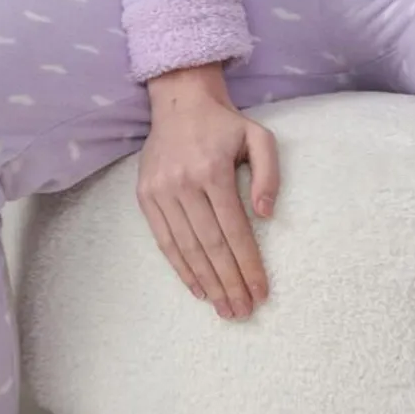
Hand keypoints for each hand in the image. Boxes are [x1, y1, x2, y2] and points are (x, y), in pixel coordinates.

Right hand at [139, 80, 279, 318]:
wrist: (180, 102)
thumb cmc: (225, 124)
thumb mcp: (259, 137)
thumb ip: (268, 174)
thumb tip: (266, 214)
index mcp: (213, 170)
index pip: (235, 230)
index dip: (249, 264)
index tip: (262, 292)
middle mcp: (184, 183)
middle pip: (211, 246)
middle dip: (229, 283)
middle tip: (243, 311)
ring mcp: (161, 191)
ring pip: (186, 248)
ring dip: (207, 283)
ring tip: (224, 308)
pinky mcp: (145, 196)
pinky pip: (164, 241)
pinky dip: (181, 268)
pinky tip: (197, 288)